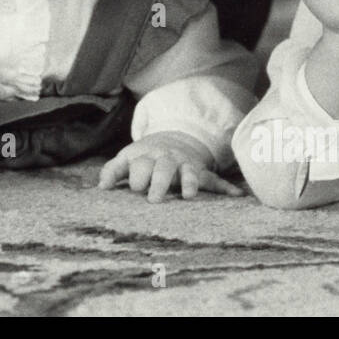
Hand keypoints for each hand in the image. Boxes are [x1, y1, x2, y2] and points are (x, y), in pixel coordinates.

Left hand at [98, 131, 243, 201]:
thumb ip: (111, 172)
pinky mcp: (198, 172)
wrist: (172, 139)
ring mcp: (183, 164)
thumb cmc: (143, 158)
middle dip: (158, 181)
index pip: (137, 164)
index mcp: (144, 156)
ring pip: (187, 172)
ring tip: (188, 195)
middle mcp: (164, 159)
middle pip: (162, 168)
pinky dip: (226, 187)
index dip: (137, 174)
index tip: (134, 187)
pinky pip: (212, 180)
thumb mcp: (125, 160)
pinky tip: (237, 195)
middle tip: (153, 199)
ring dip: (188, 183)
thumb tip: (101, 187)